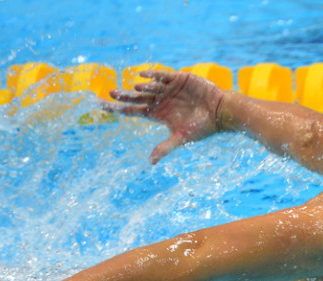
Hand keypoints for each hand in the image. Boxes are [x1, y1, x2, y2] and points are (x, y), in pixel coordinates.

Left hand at [101, 70, 224, 163]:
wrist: (221, 113)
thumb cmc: (202, 127)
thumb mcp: (182, 138)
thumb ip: (165, 147)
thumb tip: (151, 162)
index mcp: (157, 114)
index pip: (132, 110)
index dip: (117, 108)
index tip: (101, 104)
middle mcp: (160, 100)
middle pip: (136, 97)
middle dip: (124, 96)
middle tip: (111, 93)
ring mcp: (168, 89)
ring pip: (149, 87)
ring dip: (142, 88)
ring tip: (136, 89)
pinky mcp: (179, 78)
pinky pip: (162, 76)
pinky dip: (153, 75)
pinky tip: (144, 76)